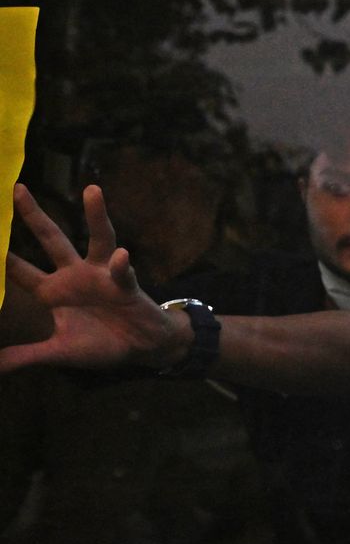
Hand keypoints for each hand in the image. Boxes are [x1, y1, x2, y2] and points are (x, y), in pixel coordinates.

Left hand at [1, 184, 184, 375]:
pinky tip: (120, 258)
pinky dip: (120, 265)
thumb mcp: (59, 352)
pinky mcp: (126, 284)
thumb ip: (28, 355)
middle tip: (16, 188)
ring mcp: (101, 275)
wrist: (141, 348)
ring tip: (92, 191)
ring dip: (95, 216)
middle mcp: (74, 275)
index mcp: (52, 291)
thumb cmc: (100, 345)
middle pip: (50, 239)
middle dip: (33, 215)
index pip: (18, 270)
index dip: (0, 256)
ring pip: (96, 239)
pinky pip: (122, 271)